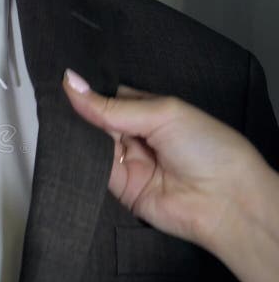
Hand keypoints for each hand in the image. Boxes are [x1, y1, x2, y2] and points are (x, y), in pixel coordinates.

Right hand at [62, 69, 272, 250]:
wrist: (226, 200)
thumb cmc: (208, 148)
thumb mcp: (161, 113)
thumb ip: (112, 106)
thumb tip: (71, 83)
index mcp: (151, 111)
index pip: (110, 97)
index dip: (90, 91)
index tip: (64, 81)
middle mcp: (137, 135)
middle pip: (97, 120)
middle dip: (80, 112)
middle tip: (56, 101)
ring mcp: (127, 161)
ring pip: (91, 143)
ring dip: (78, 134)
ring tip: (59, 120)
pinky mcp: (119, 187)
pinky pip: (93, 169)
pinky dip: (82, 158)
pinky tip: (71, 145)